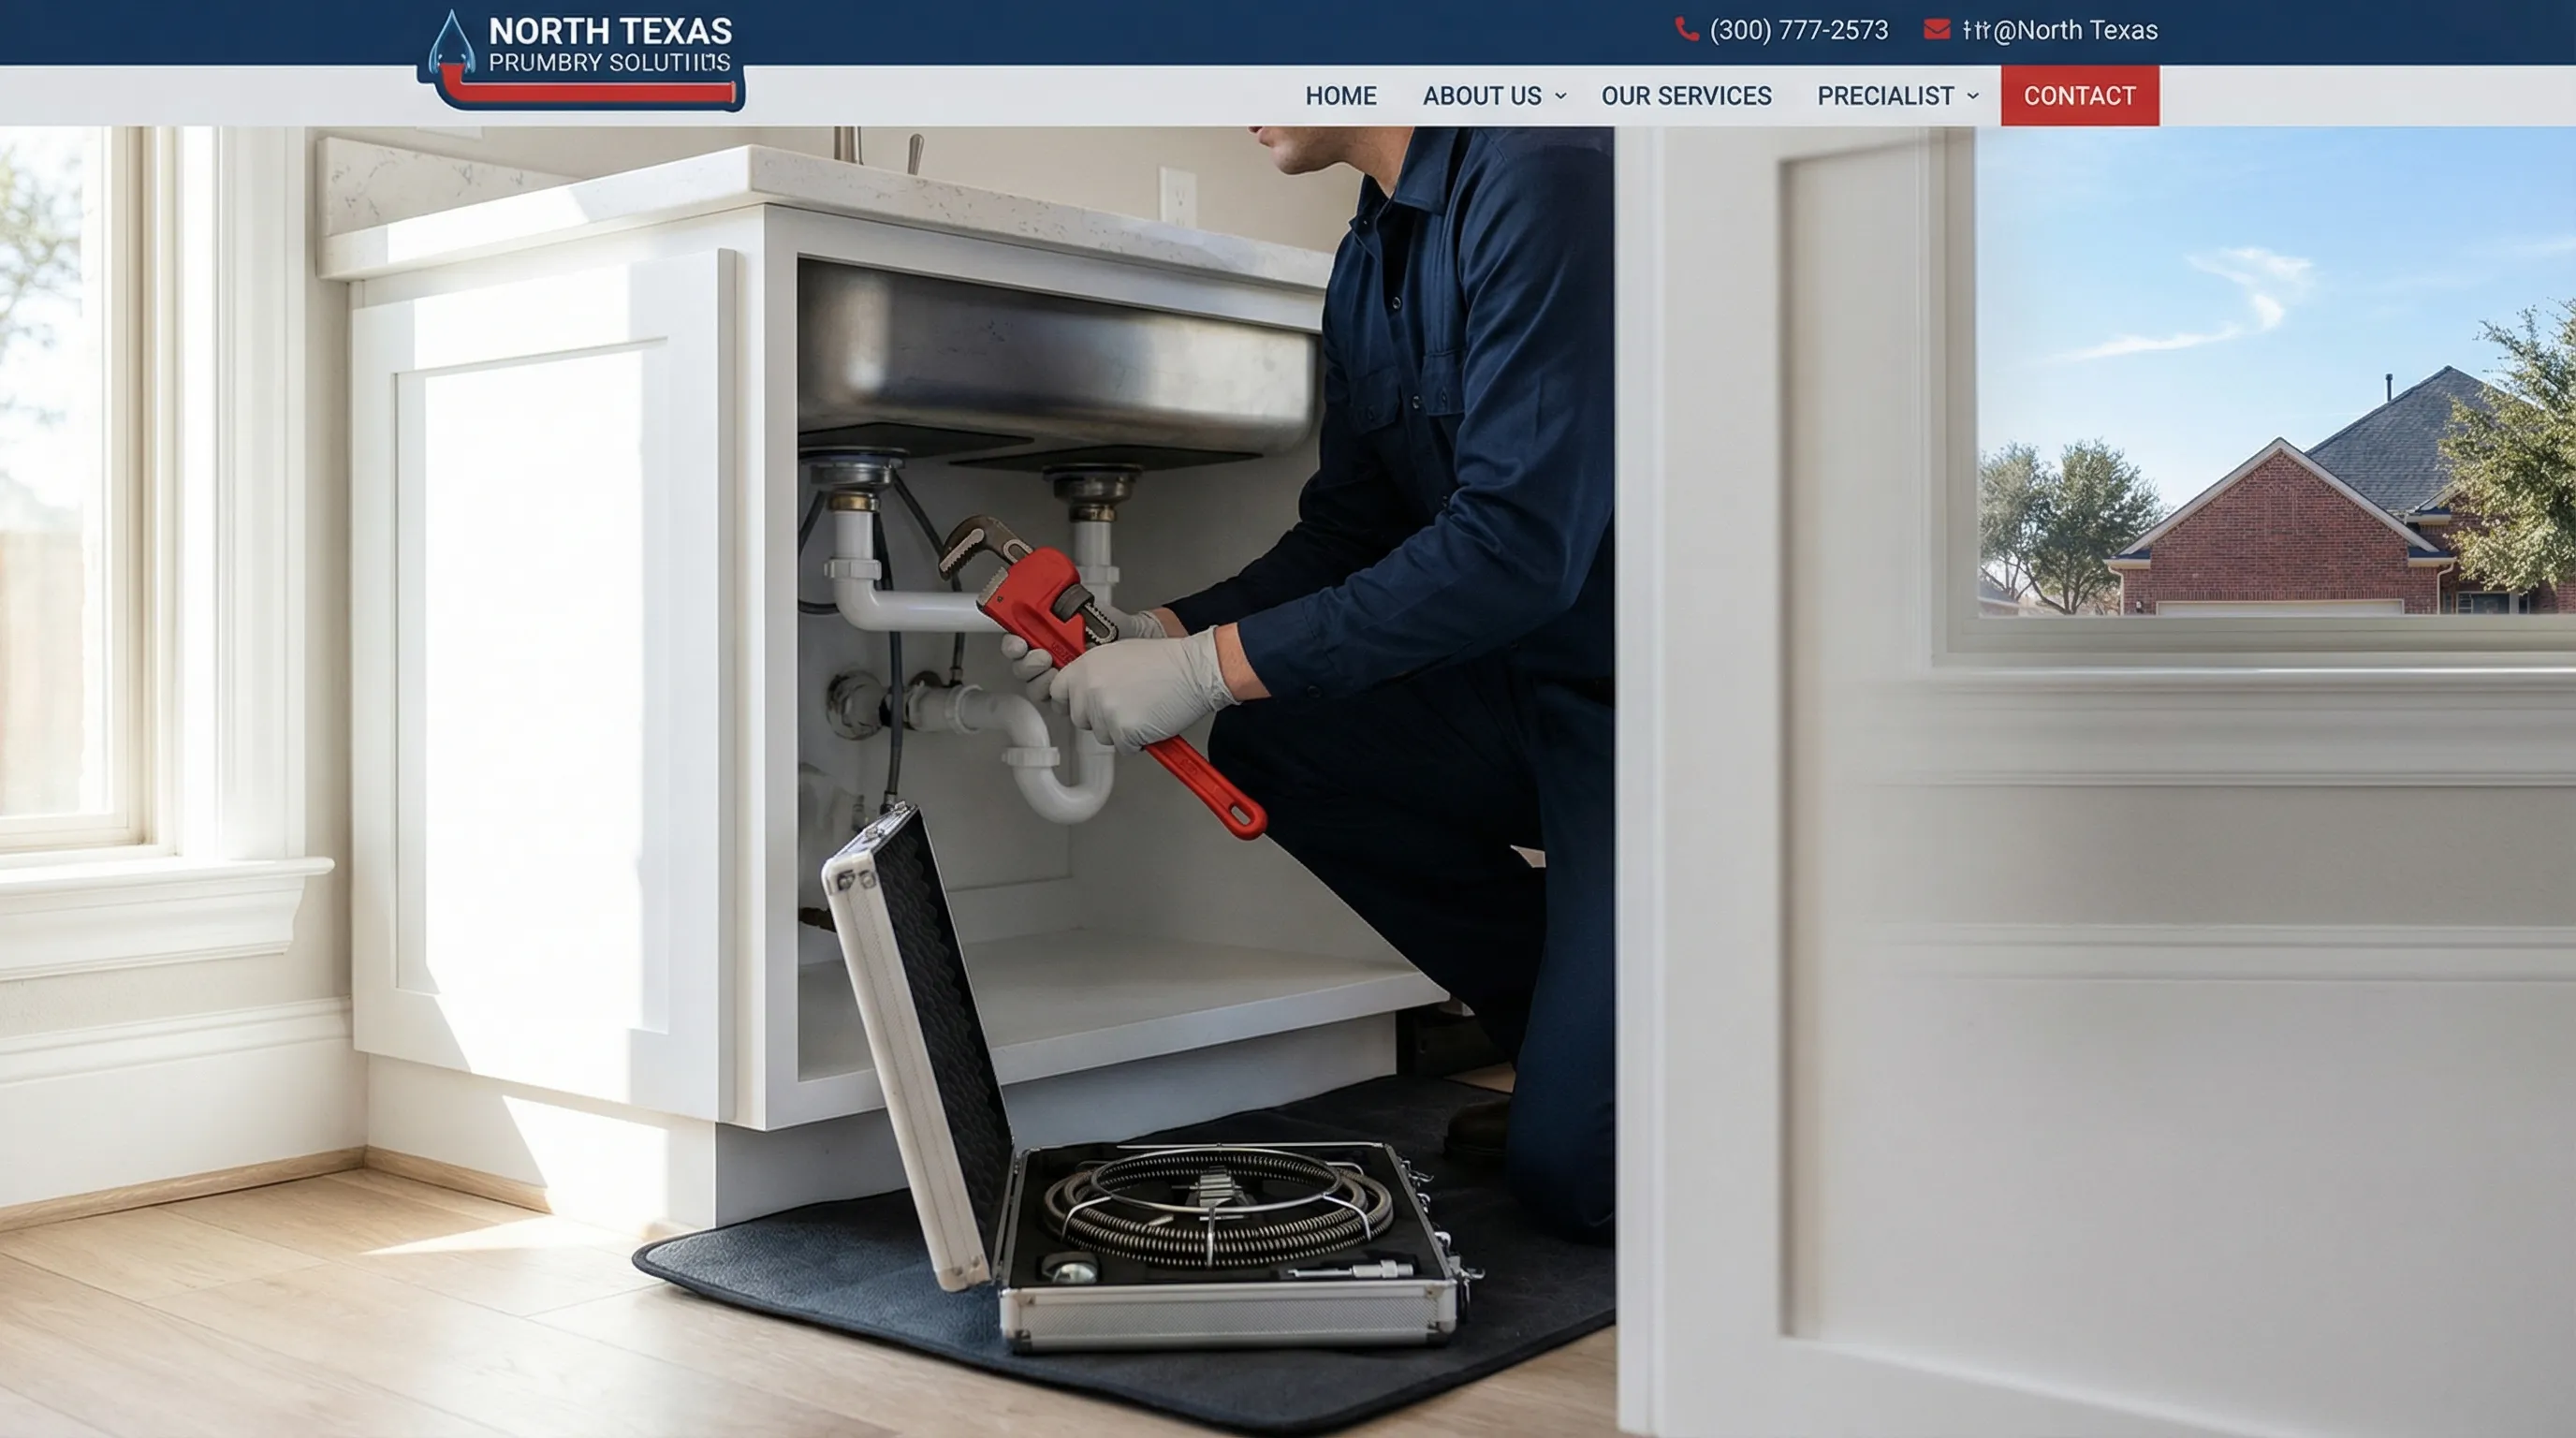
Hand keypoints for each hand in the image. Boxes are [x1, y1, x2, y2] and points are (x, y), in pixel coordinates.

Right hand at [998, 603, 1165, 706]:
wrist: (1141, 644)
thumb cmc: (1116, 628)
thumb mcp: (1088, 611)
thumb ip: (1066, 608)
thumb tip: (1053, 601)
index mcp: (1046, 636)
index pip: (1017, 643)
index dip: (1013, 645)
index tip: (1019, 643)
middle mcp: (1049, 659)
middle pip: (1021, 669)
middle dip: (1027, 665)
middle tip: (1043, 657)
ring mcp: (1061, 680)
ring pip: (1035, 688)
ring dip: (1041, 682)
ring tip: (1057, 672)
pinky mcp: (1075, 699)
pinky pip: (1059, 705)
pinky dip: (1061, 699)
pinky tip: (1071, 691)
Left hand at [1054, 629, 1237, 751]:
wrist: (1193, 671)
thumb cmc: (1163, 660)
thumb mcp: (1117, 653)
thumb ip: (1093, 671)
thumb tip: (1080, 689)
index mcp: (1084, 667)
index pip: (1056, 693)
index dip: (1071, 701)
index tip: (1083, 704)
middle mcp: (1089, 689)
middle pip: (1079, 719)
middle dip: (1099, 718)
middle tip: (1126, 704)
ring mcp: (1104, 712)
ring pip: (1101, 736)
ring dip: (1119, 730)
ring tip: (1142, 709)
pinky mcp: (1123, 732)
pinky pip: (1123, 747)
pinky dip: (1137, 741)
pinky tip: (1150, 720)